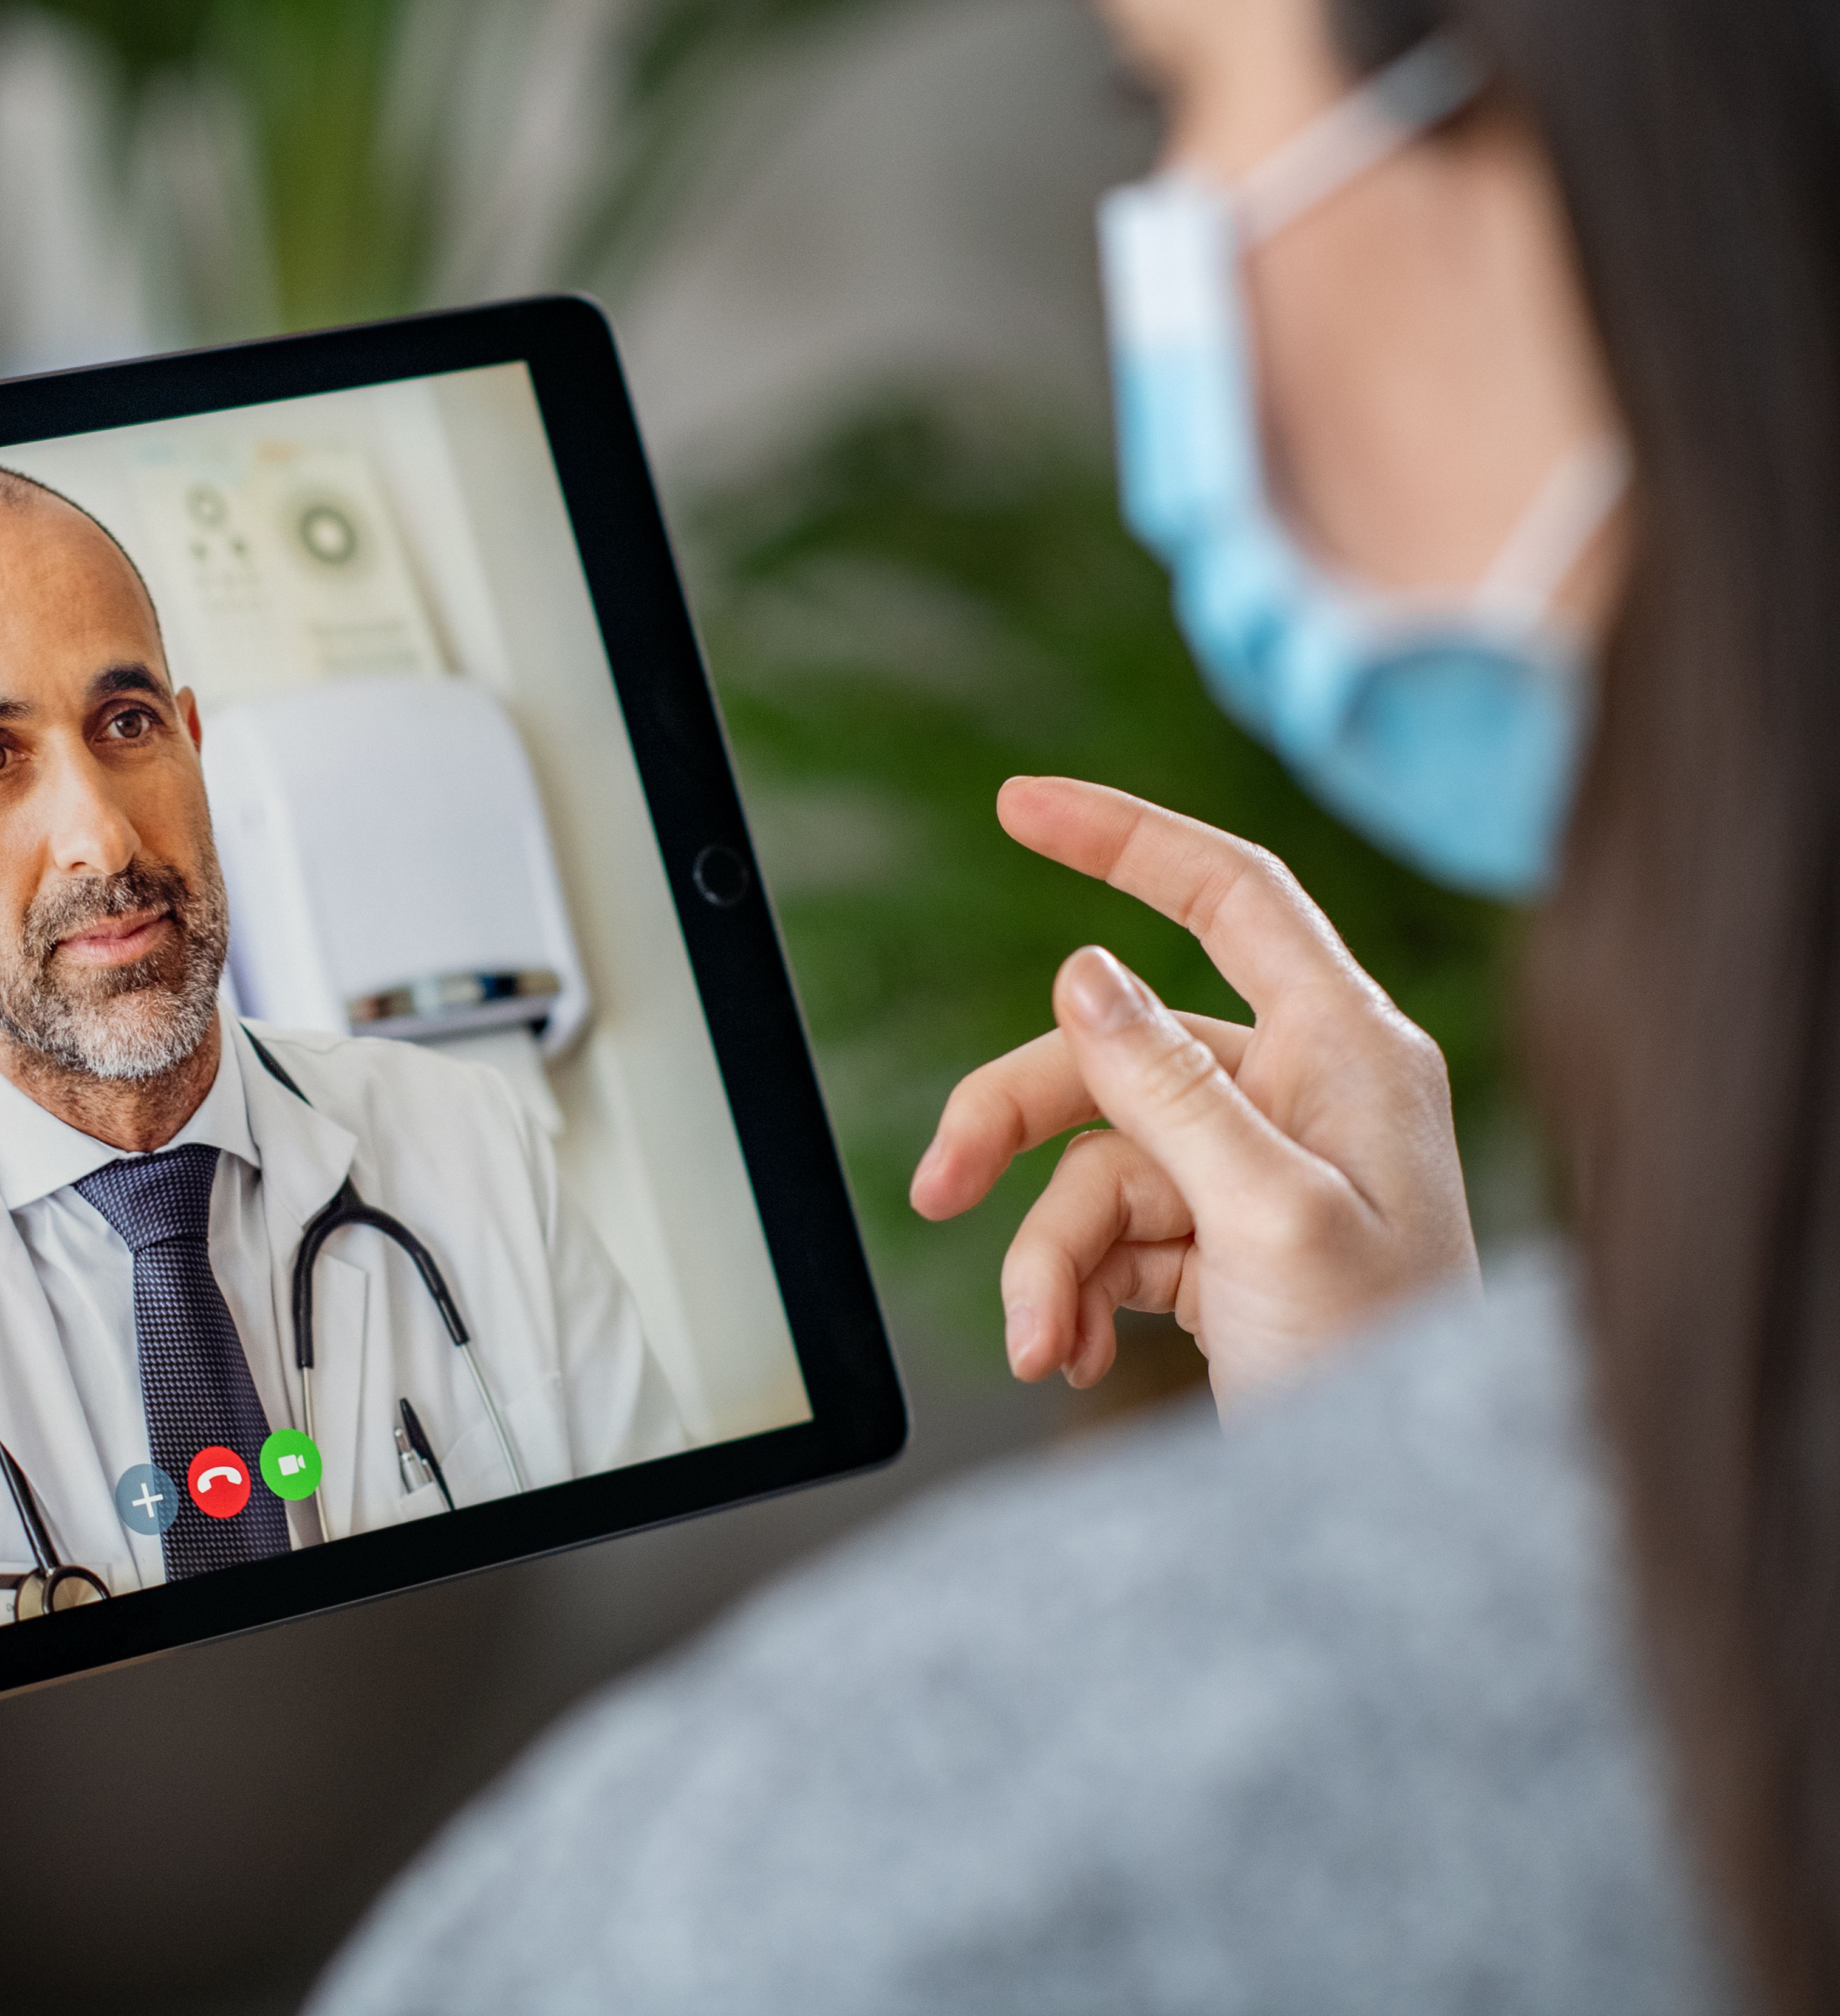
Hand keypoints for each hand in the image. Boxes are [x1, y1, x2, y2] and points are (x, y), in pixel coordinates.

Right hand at [910, 778, 1478, 1408]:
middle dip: (1013, 1127)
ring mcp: (1258, 1177)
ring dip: (1046, 1256)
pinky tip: (1069, 1353)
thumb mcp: (1269, 1219)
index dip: (1125, 838)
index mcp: (1345, 1054)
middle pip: (1111, 1053)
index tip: (1021, 802)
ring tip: (1043, 1340)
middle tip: (935, 1189)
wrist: (1395, 1528)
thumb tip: (1086, 971)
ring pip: (1093, 1163)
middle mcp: (1302, 1099)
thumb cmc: (1378, 1372)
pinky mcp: (1222, 1253)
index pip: (1230, 896)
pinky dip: (1071, 1294)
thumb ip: (1171, 1088)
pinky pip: (1108, 1240)